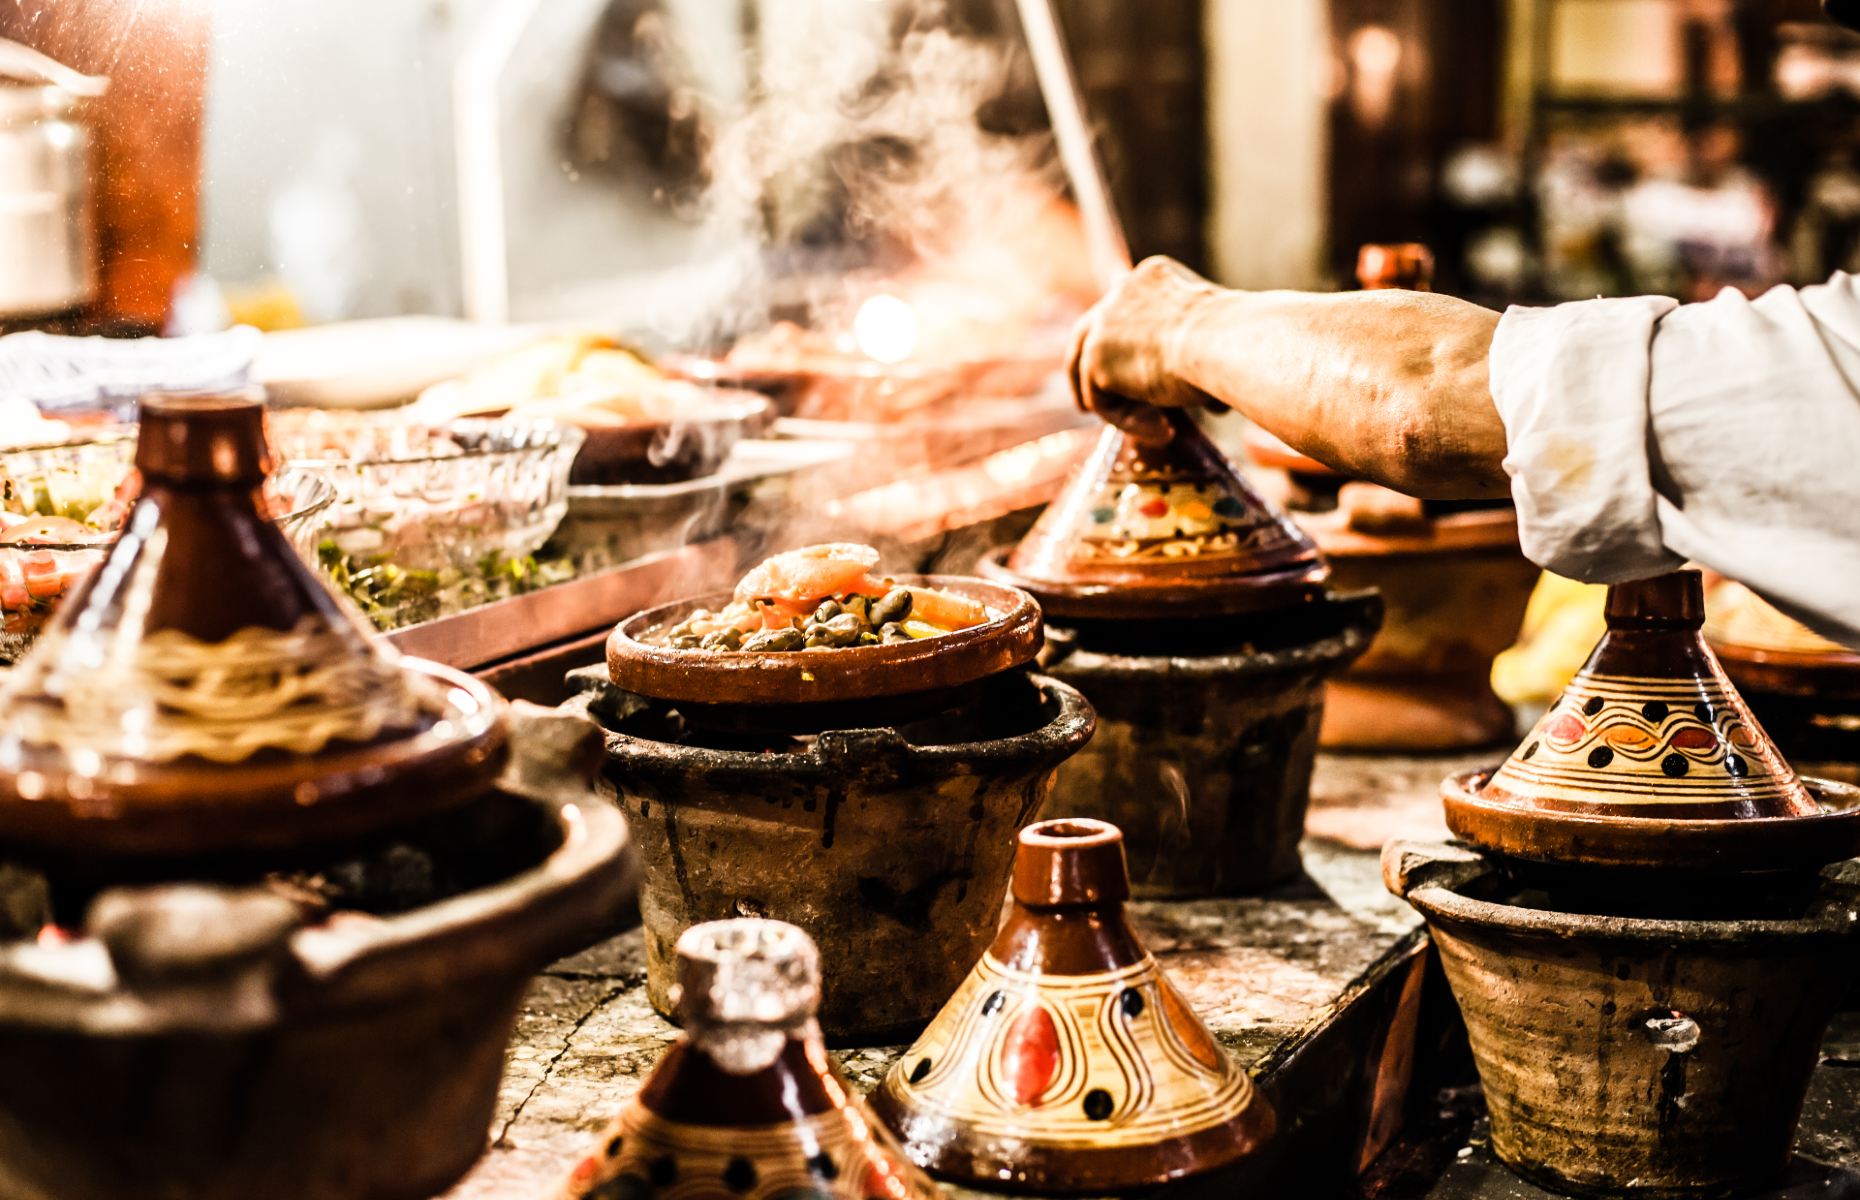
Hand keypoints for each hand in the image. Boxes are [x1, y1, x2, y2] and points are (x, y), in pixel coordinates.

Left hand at [1067, 256, 1223, 443]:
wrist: (1225, 341)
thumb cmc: (1238, 339)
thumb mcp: (1219, 336)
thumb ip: (1199, 355)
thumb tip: (1214, 403)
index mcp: (1151, 277)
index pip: (1123, 309)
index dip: (1119, 341)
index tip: (1123, 370)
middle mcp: (1119, 293)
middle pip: (1086, 333)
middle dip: (1085, 370)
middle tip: (1087, 403)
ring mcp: (1102, 325)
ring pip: (1091, 374)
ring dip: (1116, 407)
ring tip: (1157, 429)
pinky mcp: (1095, 361)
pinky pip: (1102, 402)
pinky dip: (1128, 422)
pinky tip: (1165, 431)